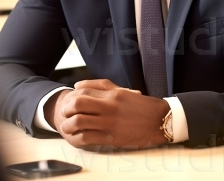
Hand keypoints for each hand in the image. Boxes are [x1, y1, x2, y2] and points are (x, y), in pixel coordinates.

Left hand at [44, 79, 169, 148]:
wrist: (158, 120)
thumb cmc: (140, 106)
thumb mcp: (122, 91)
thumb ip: (100, 86)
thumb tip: (78, 86)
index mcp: (112, 94)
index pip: (84, 91)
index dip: (72, 96)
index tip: (69, 102)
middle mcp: (109, 107)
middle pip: (79, 104)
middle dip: (67, 109)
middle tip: (65, 114)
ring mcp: (110, 122)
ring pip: (80, 121)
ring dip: (69, 125)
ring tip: (68, 127)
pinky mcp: (112, 138)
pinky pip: (88, 138)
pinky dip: (78, 138)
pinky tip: (78, 138)